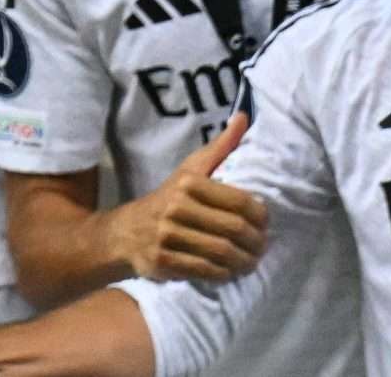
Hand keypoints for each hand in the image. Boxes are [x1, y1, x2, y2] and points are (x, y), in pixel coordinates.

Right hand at [110, 112, 267, 282]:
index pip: (240, 201)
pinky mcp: (164, 260)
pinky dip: (224, 274)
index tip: (265, 224)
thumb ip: (220, 147)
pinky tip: (229, 271)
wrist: (125, 232)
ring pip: (222, 253)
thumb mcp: (190, 170)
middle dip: (256, 243)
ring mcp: (168, 235)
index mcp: (188, 183)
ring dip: (244, 262)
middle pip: (234, 229)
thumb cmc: (167, 200)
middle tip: (262, 248)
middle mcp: (176, 207)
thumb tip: (244, 117)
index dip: (260, 216)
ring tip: (251, 262)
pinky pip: (206, 271)